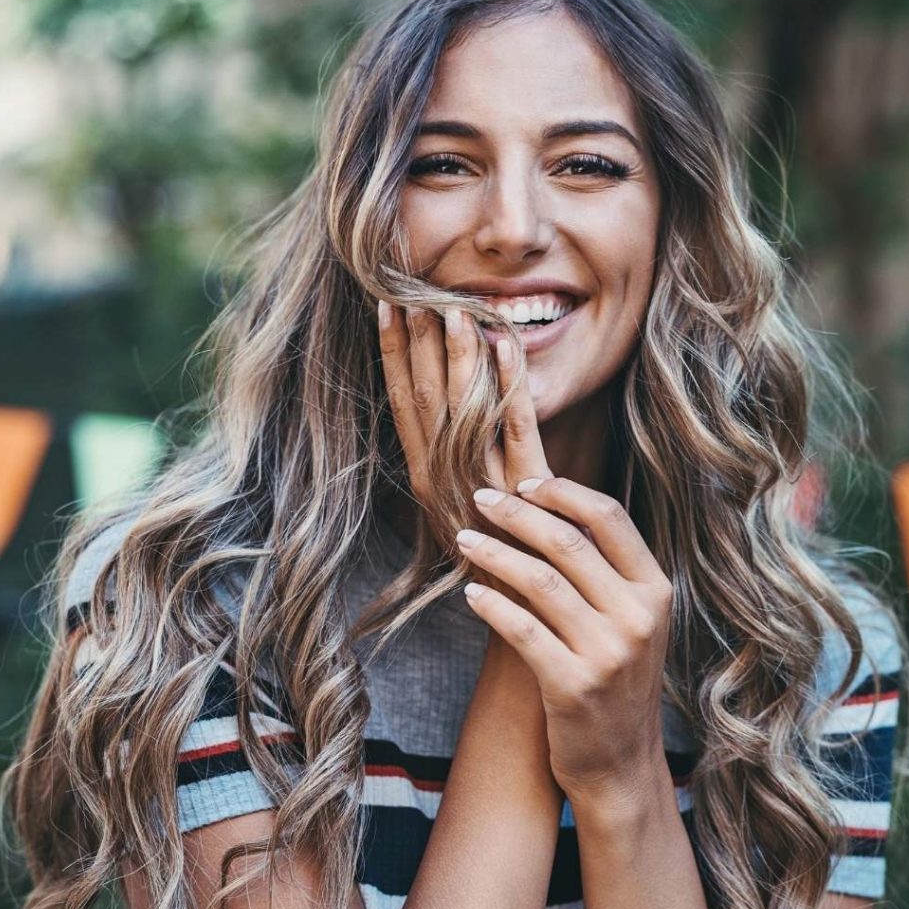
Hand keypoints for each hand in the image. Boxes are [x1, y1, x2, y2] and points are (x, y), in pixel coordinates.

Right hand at [376, 300, 552, 609]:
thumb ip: (451, 463)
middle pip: (425, 399)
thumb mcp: (459, 507)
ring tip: (453, 307)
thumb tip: (444, 411)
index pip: (402, 404)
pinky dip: (511, 387)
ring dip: (457, 357)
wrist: (522, 618)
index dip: (391, 355)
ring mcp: (481, 485)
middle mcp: (444, 479)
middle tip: (412, 290)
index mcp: (425, 478)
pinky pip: (516, 430)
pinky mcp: (524, 493)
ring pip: (463, 410)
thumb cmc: (493, 559)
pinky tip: (508, 347)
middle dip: (417, 343)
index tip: (384, 308)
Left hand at [457, 476, 673, 803]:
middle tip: (480, 498)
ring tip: (464, 539)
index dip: (562, 491)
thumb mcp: (631, 619)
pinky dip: (491, 604)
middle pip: (567, 541)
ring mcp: (608, 653)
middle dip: (516, 513)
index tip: (524, 483)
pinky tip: (471, 593)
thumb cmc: (616, 678)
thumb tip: (552, 503)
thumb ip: (606, 568)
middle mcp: (637, 617)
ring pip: (538, 580)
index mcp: (655, 590)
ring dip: (493, 553)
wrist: (621, 762)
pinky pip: (520, 628)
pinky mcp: (572, 686)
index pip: (609, 517)